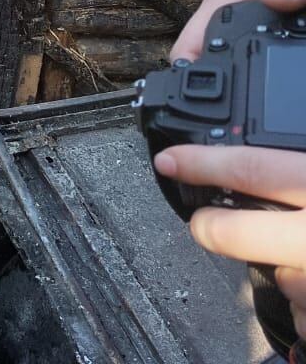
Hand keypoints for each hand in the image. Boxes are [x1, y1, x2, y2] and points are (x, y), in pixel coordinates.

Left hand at [154, 145, 305, 340]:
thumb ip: (300, 174)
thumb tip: (267, 153)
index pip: (253, 169)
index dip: (203, 163)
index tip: (170, 161)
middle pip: (233, 232)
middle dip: (210, 228)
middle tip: (204, 222)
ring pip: (275, 274)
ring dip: (283, 266)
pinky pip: (300, 309)